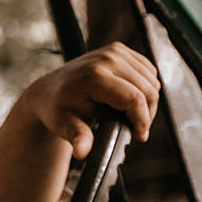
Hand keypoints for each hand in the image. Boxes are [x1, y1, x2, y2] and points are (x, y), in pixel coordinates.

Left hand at [20, 42, 159, 152]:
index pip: (135, 99)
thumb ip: (77, 137)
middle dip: (147, 114)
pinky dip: (146, 87)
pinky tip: (132, 100)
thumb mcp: (64, 125)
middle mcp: (107, 59)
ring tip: (133, 117)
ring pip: (152, 80)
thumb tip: (82, 151)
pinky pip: (148, 71)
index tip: (139, 136)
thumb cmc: (57, 109)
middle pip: (148, 90)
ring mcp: (114, 51)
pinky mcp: (119, 49)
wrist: (50, 90)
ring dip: (149, 101)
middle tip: (136, 130)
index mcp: (95, 75)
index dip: (142, 121)